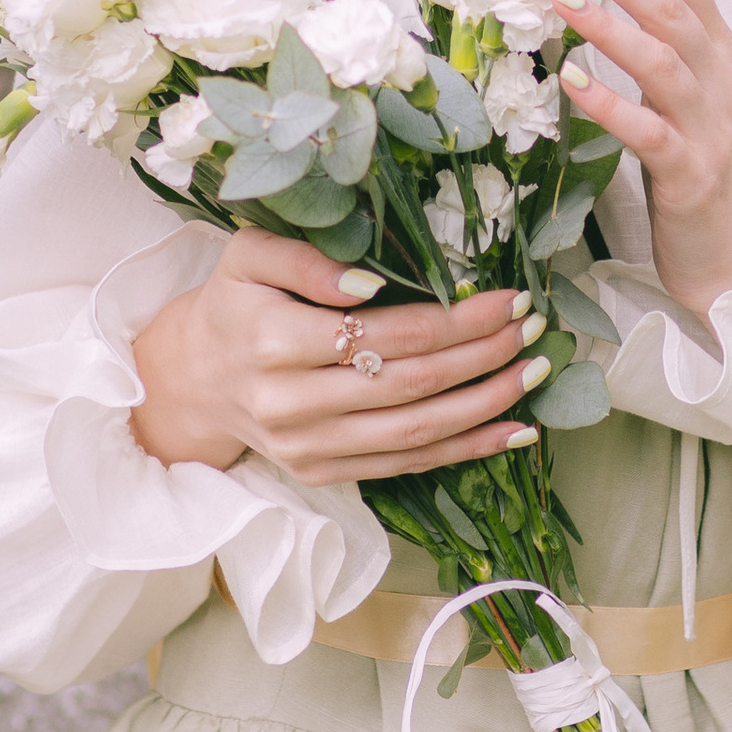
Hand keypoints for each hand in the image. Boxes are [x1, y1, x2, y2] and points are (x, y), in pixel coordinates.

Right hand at [129, 227, 549, 486]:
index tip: (507, 296)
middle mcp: (290, 403)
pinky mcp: (322, 474)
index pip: (383, 334)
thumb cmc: (235, 304)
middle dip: (482, 355)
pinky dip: (467, 450)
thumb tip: (371, 280)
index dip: (453, 319)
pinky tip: (515, 430)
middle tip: (533, 326)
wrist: (195, 379)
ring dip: (486, 404)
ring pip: (415, 433)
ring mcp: (308, 448)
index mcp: (272, 342)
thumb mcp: (249, 257)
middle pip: (408, 384)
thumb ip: (305, 259)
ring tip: (535, 371)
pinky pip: (407, 466)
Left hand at [552, 0, 731, 343]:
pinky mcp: (689, 175)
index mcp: (721, 54)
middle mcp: (721, 82)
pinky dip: (609, 103)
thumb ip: (689, 5)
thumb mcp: (705, 77)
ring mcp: (708, 128)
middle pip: (676, 9)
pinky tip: (570, 80)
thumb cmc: (711, 164)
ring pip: (663, 62)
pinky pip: (648, 132)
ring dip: (610, 24)